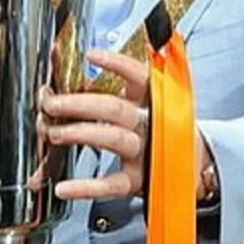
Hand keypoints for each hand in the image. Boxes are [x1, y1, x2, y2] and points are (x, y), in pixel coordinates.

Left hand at [40, 49, 150, 199]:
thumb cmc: (156, 131)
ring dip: (79, 133)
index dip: (117, 64)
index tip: (92, 55)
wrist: (192, 167)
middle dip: (79, 104)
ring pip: (114, 139)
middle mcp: (149, 124)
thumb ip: (103, 97)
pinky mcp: (138, 181)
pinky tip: (63, 187)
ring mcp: (145, 153)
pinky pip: (111, 184)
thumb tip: (56, 91)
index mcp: (150, 101)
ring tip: (52, 133)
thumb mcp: (141, 106)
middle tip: (51, 104)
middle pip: (115, 108)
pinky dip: (84, 187)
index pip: (139, 76)